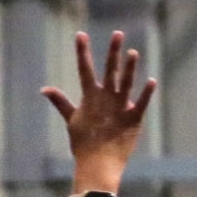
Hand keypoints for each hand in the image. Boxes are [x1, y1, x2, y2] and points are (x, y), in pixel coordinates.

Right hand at [40, 30, 156, 185]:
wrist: (98, 163)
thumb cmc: (84, 143)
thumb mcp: (71, 119)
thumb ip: (61, 102)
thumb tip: (44, 89)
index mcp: (89, 96)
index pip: (84, 68)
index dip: (82, 51)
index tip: (80, 34)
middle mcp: (105, 98)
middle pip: (109, 70)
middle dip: (113, 51)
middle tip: (118, 34)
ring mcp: (120, 108)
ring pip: (126, 83)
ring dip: (130, 67)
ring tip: (133, 52)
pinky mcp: (134, 119)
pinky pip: (142, 103)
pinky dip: (147, 93)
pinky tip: (151, 80)